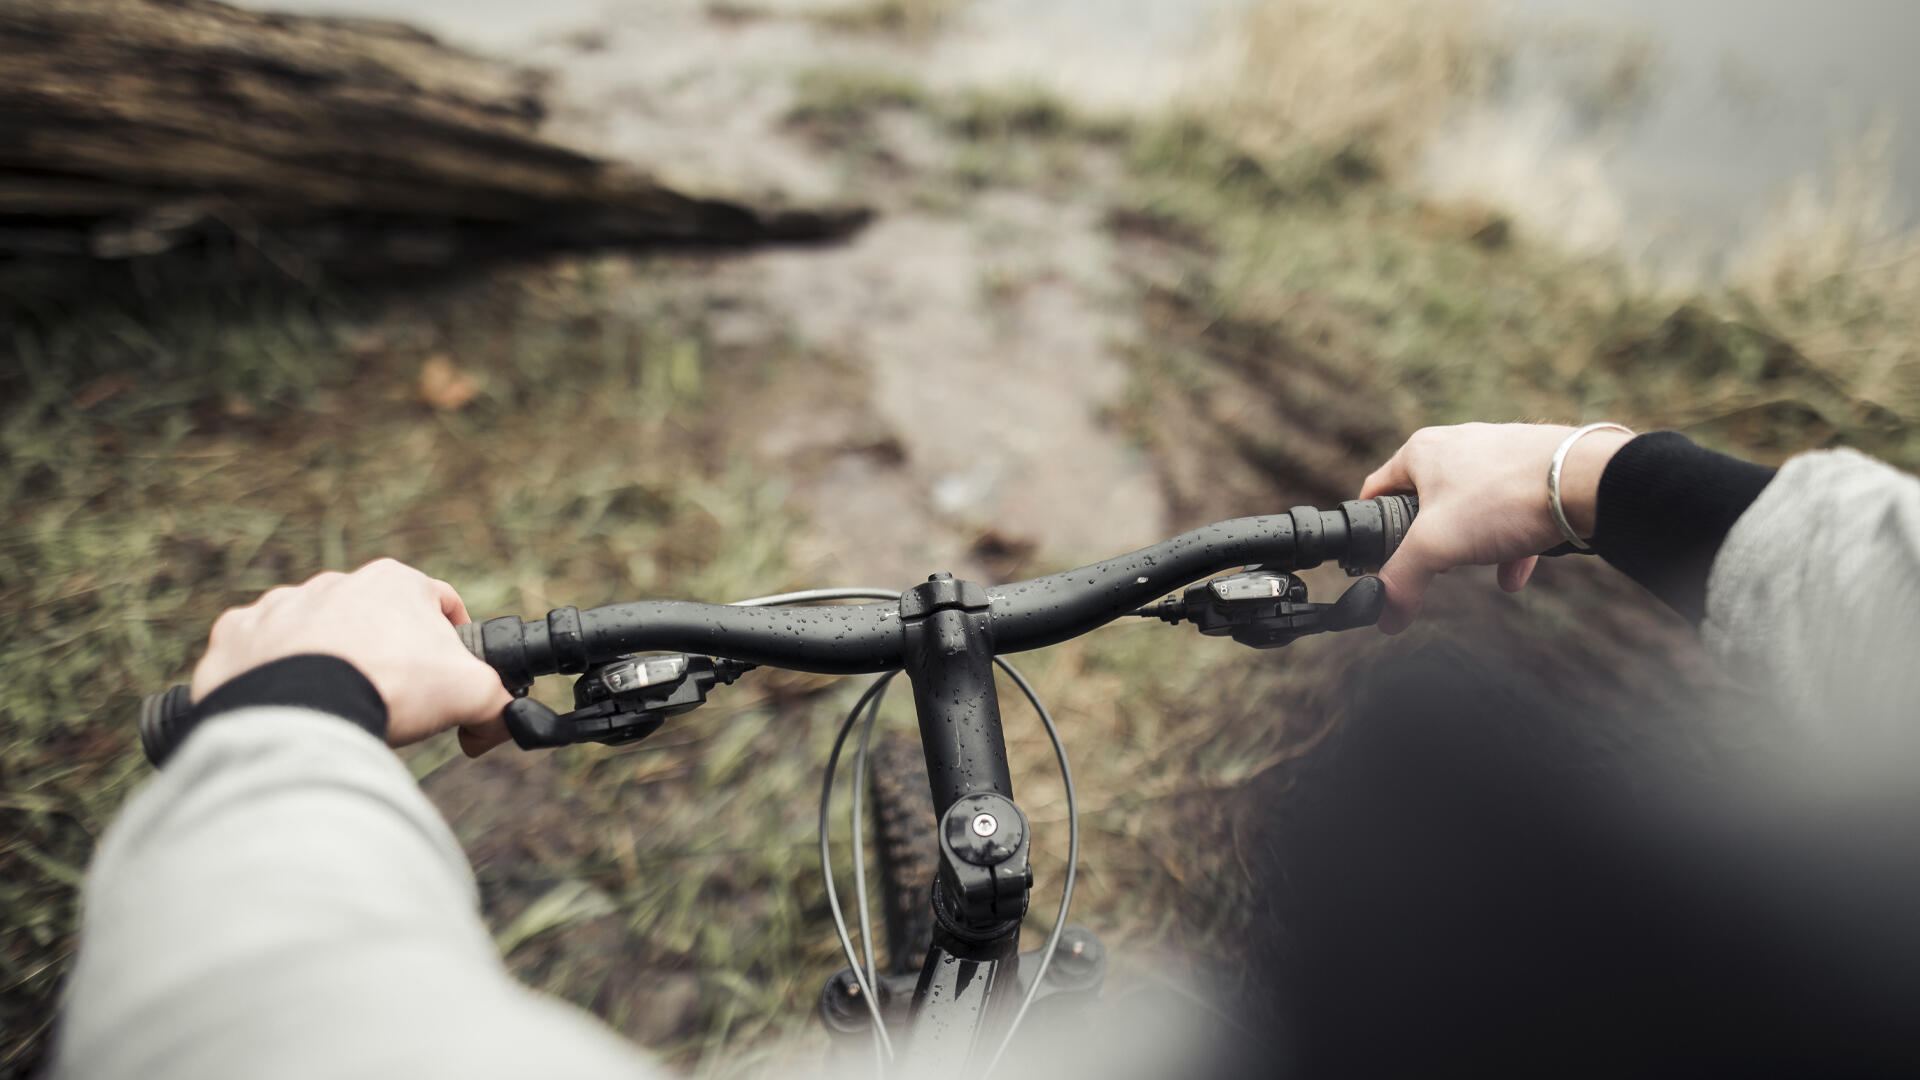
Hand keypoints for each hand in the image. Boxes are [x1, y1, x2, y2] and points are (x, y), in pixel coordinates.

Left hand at [191, 558, 512, 751]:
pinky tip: (288, 705)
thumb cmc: (389, 687)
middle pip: (374, 620)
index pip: (440, 602)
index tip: (449, 673)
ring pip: (314, 633)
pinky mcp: (236, 636)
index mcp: (395, 582)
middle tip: (392, 700)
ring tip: (334, 706)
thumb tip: (501, 724)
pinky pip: (258, 653)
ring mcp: (280, 607)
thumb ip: (499, 704)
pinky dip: (272, 675)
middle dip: (384, 653)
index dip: (453, 638)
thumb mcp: (471, 693)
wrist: (299, 711)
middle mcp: (335, 583)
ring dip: (326, 661)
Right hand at [1359, 422, 1633, 632]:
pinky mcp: (1532, 470)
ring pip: (1470, 506)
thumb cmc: (1502, 499)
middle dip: (1428, 539)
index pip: (1377, 490)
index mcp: (1421, 452)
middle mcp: (1457, 445)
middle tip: (1434, 565)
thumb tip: (1384, 615)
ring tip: (1473, 567)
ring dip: (1469, 542)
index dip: (1373, 529)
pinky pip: (1509, 511)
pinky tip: (1512, 576)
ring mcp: (1497, 455)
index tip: (1379, 560)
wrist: (1584, 480)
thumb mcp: (1435, 546)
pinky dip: (1507, 544)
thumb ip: (1402, 581)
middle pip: (1425, 500)